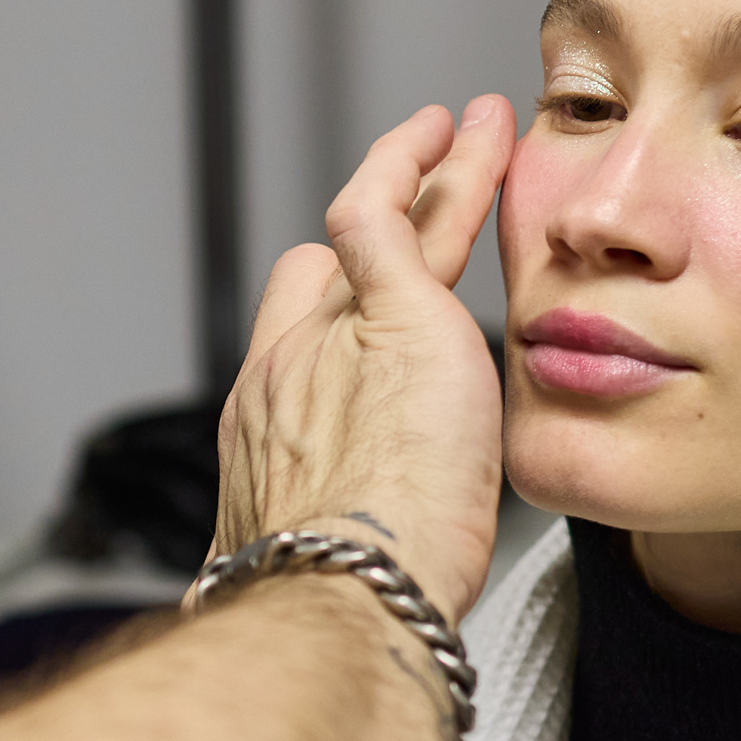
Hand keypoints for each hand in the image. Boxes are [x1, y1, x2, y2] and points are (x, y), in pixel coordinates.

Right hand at [213, 97, 515, 624]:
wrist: (343, 594)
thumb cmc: (351, 609)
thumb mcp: (336, 574)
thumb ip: (354, 549)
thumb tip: (393, 591)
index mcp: (271, 443)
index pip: (296, 355)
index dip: (333, 326)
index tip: (368, 311)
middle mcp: (285, 375)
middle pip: (316, 279)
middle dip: (370, 240)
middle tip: (427, 198)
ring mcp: (330, 338)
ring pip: (372, 232)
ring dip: (419, 177)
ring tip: (468, 136)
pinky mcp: (394, 315)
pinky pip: (392, 208)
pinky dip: (426, 162)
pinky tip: (465, 131)